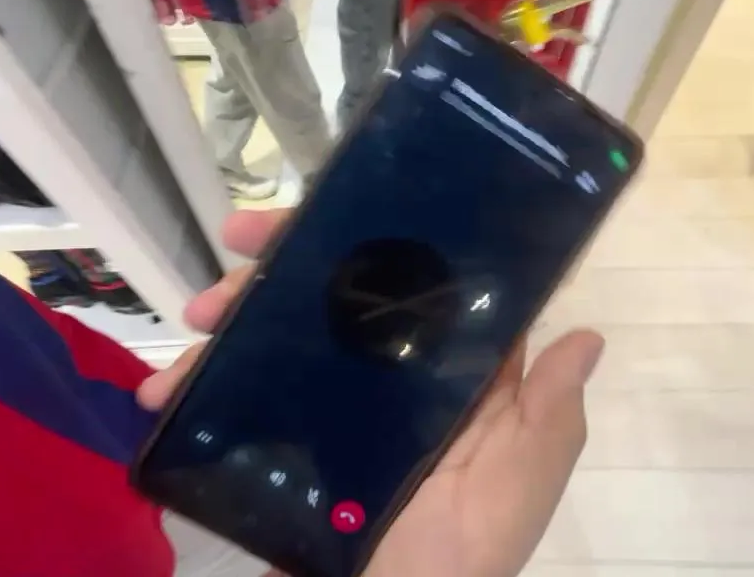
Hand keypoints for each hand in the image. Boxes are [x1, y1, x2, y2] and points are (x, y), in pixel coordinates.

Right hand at [138, 209, 604, 576]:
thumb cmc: (464, 553)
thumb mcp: (520, 480)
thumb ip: (548, 411)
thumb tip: (587, 334)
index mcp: (449, 376)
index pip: (415, 283)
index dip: (372, 239)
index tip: (328, 210)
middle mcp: (390, 381)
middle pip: (330, 298)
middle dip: (279, 268)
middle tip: (237, 250)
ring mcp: (335, 413)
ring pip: (278, 339)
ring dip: (229, 318)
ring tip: (193, 321)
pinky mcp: (289, 447)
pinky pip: (242, 403)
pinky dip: (199, 388)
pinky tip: (165, 391)